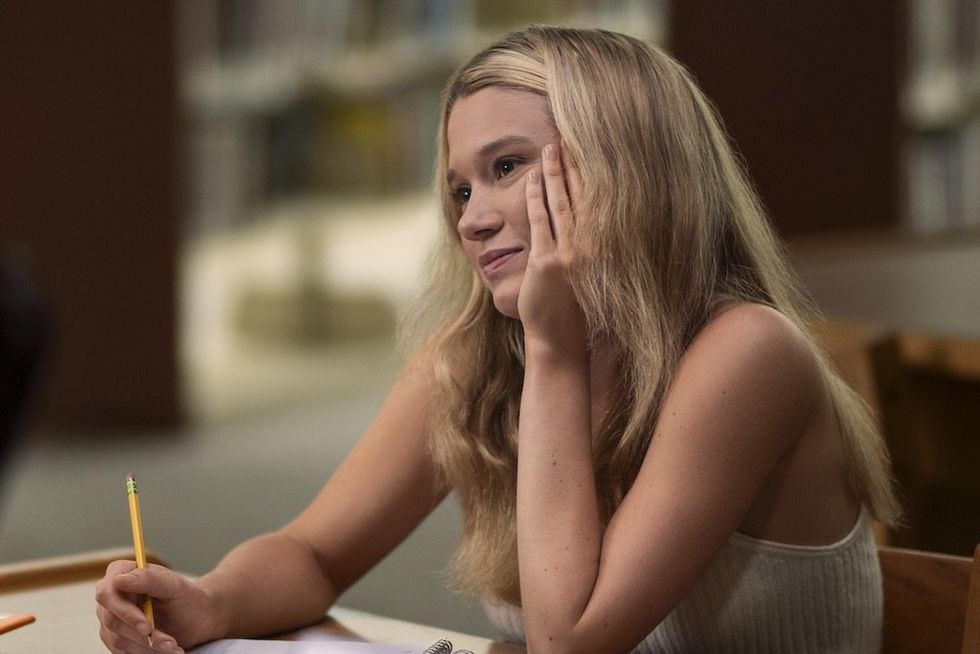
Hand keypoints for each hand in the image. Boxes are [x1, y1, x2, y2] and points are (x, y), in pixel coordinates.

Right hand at [96, 560, 213, 652]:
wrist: (193, 618)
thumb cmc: (184, 597)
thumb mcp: (174, 585)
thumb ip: (149, 579)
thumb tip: (119, 580)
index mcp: (121, 573)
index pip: (108, 594)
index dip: (125, 612)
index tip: (146, 627)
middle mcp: (110, 596)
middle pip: (112, 621)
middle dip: (142, 635)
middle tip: (169, 642)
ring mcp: (110, 619)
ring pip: (118, 640)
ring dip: (149, 647)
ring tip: (173, 646)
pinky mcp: (114, 639)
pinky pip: (123, 651)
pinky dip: (147, 653)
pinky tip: (166, 650)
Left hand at [519, 141, 585, 350]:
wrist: (560, 339)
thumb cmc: (571, 308)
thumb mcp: (584, 274)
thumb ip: (585, 246)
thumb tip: (586, 223)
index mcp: (601, 247)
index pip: (597, 201)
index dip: (591, 174)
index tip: (587, 149)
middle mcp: (590, 247)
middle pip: (582, 196)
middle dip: (575, 164)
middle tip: (569, 135)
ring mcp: (570, 253)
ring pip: (562, 203)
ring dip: (555, 173)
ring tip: (551, 147)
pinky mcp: (548, 261)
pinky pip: (540, 221)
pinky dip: (536, 196)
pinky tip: (533, 177)